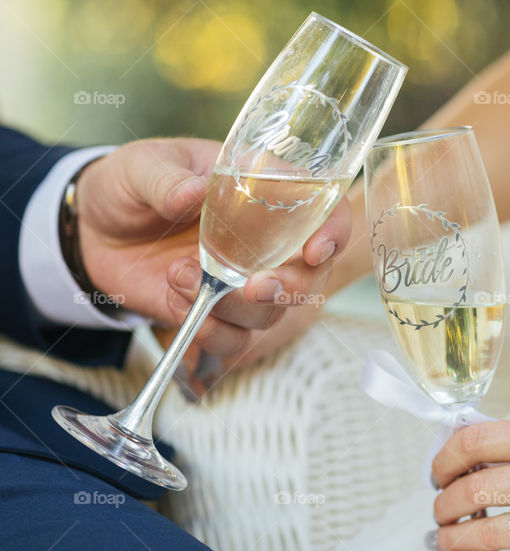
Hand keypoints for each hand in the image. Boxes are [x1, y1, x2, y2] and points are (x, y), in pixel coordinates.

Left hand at [76, 138, 349, 388]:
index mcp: (264, 191)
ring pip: (271, 313)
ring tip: (180, 278)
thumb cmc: (129, 183)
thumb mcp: (140, 166)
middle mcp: (267, 242)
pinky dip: (208, 329)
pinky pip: (233, 339)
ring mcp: (243, 281)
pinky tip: (174, 299)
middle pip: (308, 276)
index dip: (333, 232)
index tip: (315, 251)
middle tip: (251, 285)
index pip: (323, 210)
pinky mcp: (217, 313)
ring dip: (234, 308)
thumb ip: (167, 180)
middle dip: (287, 288)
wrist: (90, 229)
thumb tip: (193, 193)